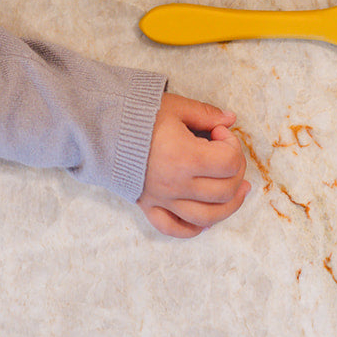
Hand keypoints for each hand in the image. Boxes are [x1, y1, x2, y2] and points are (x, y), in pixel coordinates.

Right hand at [137, 92, 250, 237]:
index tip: (219, 133)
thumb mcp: (174, 107)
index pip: (229, 163)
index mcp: (184, 157)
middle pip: (224, 191)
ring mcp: (162, 199)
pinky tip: (206, 220)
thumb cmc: (136, 115)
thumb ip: (205, 114)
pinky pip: (174, 228)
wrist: (98, 129)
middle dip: (236, 172)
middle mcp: (176, 184)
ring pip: (206, 217)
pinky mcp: (149, 206)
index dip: (233, 145)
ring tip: (238, 191)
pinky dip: (193, 228)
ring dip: (229, 206)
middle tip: (228, 154)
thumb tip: (230, 119)